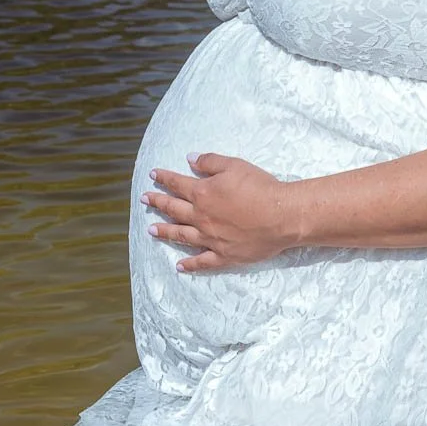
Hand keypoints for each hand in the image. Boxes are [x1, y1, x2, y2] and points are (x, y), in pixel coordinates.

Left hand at [143, 153, 300, 272]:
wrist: (281, 215)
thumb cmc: (260, 187)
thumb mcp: (234, 165)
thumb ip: (210, 162)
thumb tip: (190, 159)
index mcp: (203, 194)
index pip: (177, 184)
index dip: (164, 178)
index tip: (153, 175)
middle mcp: (201, 217)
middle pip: (174, 209)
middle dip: (157, 203)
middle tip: (145, 200)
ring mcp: (211, 238)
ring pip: (182, 235)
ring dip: (165, 232)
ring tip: (151, 231)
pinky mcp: (224, 255)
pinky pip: (202, 262)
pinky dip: (189, 264)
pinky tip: (179, 265)